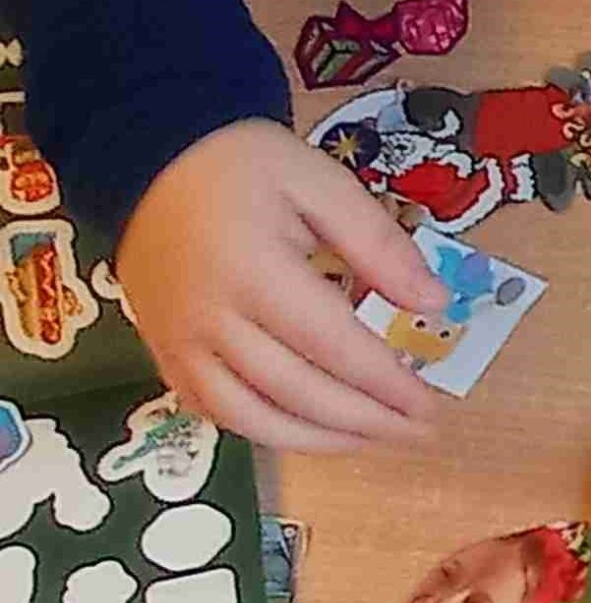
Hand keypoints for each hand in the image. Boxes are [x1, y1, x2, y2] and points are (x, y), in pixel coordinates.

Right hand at [117, 119, 445, 452]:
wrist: (145, 161)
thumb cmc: (239, 165)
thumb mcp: (321, 182)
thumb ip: (380, 243)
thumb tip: (434, 303)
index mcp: (254, 271)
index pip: (334, 346)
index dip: (386, 386)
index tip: (430, 407)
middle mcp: (210, 318)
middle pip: (298, 392)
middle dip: (366, 422)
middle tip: (417, 431)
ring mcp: (180, 343)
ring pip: (253, 418)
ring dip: (321, 441)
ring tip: (373, 439)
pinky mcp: (163, 355)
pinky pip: (214, 412)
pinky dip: (266, 433)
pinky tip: (311, 431)